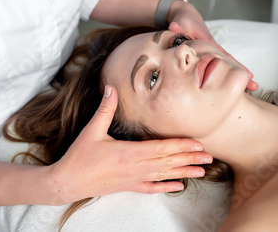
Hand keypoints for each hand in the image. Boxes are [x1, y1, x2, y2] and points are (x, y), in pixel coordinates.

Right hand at [48, 85, 212, 204]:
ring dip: (184, 172)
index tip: (198, 144)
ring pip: (164, 175)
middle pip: (168, 162)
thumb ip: (105, 109)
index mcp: (129, 152)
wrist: (67, 182)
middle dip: (190, 158)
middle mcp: (136, 167)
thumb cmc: (80, 157)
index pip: (162, 148)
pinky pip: (151, 188)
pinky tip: (179, 187)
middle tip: (210, 157)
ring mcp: (133, 178)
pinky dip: (166, 187)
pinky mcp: (128, 186)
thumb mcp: (92, 130)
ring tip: (201, 171)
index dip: (181, 145)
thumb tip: (111, 88)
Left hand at [167, 2, 257, 90]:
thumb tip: (174, 27)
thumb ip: (178, 26)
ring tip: (251, 88)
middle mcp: (214, 48)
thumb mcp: (179, 22)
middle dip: (242, 73)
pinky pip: (222, 65)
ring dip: (239, 74)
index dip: (235, 65)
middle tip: (255, 86)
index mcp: (208, 42)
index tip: (248, 74)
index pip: (224, 56)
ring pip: (228, 64)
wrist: (185, 17)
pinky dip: (229, 73)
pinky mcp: (211, 55)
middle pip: (231, 62)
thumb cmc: (183, 21)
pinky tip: (236, 83)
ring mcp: (213, 52)